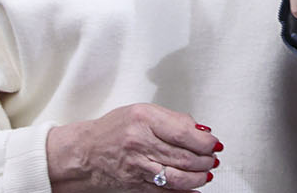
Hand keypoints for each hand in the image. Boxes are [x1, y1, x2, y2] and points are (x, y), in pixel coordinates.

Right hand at [46, 103, 219, 191]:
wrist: (83, 154)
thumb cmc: (112, 130)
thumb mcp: (142, 112)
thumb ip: (173, 119)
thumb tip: (200, 129)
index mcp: (143, 119)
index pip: (183, 132)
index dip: (204, 141)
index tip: (213, 142)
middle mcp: (139, 142)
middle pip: (183, 156)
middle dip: (205, 160)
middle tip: (213, 158)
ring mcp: (137, 166)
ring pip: (177, 176)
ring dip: (198, 177)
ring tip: (207, 173)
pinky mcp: (135, 185)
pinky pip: (164, 191)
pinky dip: (183, 192)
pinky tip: (194, 189)